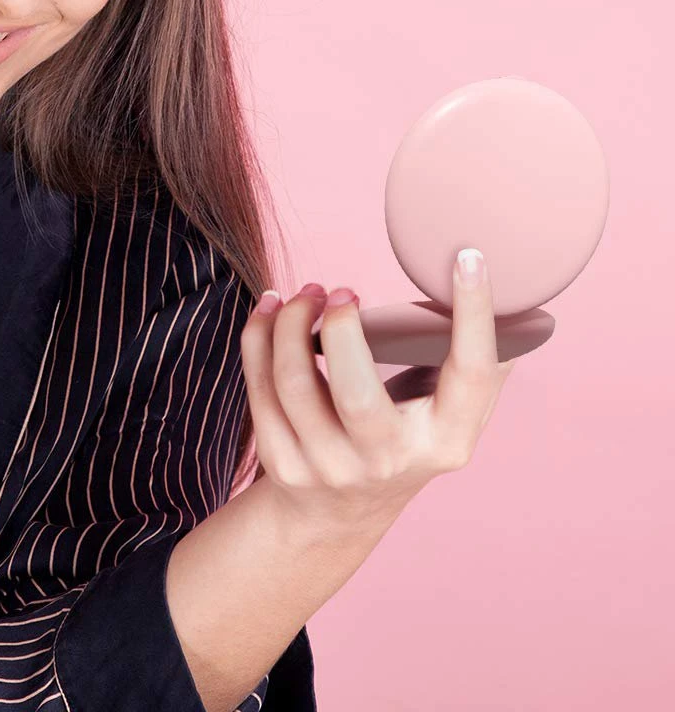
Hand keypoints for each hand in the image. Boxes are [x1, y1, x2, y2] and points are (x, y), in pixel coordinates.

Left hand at [240, 252, 516, 534]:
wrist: (339, 514)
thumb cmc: (404, 437)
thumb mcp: (448, 415)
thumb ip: (473, 363)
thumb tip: (511, 295)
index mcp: (446, 440)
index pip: (470, 375)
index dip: (474, 314)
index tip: (466, 255)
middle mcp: (388, 460)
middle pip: (356, 391)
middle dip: (341, 328)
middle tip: (343, 291)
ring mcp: (329, 466)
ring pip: (294, 382)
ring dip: (289, 322)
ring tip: (306, 293)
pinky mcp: (281, 461)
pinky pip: (260, 386)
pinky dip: (259, 335)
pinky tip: (270, 308)